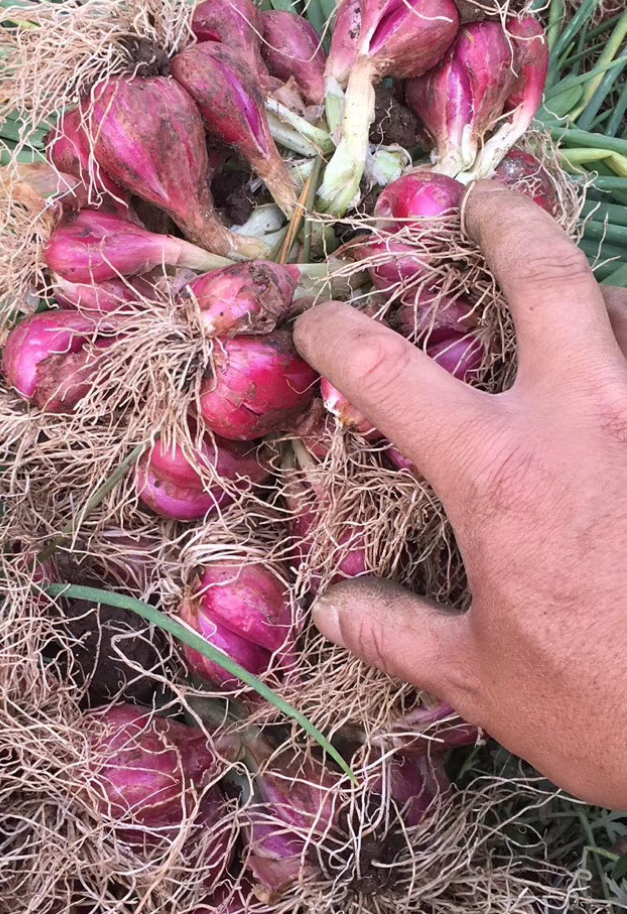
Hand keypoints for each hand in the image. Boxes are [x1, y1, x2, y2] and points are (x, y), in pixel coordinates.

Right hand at [293, 181, 626, 808]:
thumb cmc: (606, 710)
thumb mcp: (483, 681)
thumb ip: (398, 631)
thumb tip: (334, 610)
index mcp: (502, 471)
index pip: (390, 373)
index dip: (339, 334)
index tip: (317, 321)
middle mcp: (586, 416)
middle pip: (543, 275)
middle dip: (505, 223)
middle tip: (482, 203)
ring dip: (597, 288)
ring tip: (579, 296)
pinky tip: (626, 369)